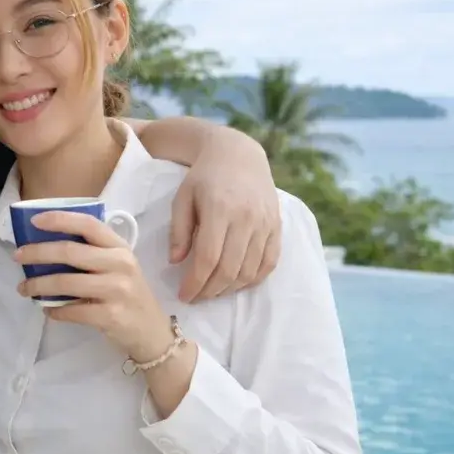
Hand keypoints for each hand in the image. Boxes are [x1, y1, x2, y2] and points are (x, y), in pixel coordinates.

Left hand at [14, 211, 177, 362]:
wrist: (152, 332)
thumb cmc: (128, 294)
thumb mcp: (118, 266)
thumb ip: (92, 254)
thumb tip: (46, 246)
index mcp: (120, 247)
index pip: (88, 224)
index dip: (60, 219)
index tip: (35, 221)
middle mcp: (121, 264)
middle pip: (70, 252)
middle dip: (38, 252)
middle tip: (18, 256)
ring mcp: (117, 290)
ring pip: (66, 282)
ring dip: (38, 284)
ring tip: (24, 288)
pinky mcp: (111, 316)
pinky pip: (72, 311)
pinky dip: (54, 310)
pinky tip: (46, 309)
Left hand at [169, 136, 280, 301]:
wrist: (238, 156)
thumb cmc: (204, 178)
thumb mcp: (182, 198)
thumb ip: (178, 230)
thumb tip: (176, 262)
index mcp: (219, 209)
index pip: (208, 258)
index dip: (195, 283)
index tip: (183, 295)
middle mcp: (246, 218)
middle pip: (230, 269)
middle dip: (210, 291)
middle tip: (196, 297)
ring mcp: (265, 223)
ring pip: (249, 271)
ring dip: (230, 289)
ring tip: (213, 291)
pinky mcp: (277, 227)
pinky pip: (269, 263)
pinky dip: (253, 280)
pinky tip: (237, 283)